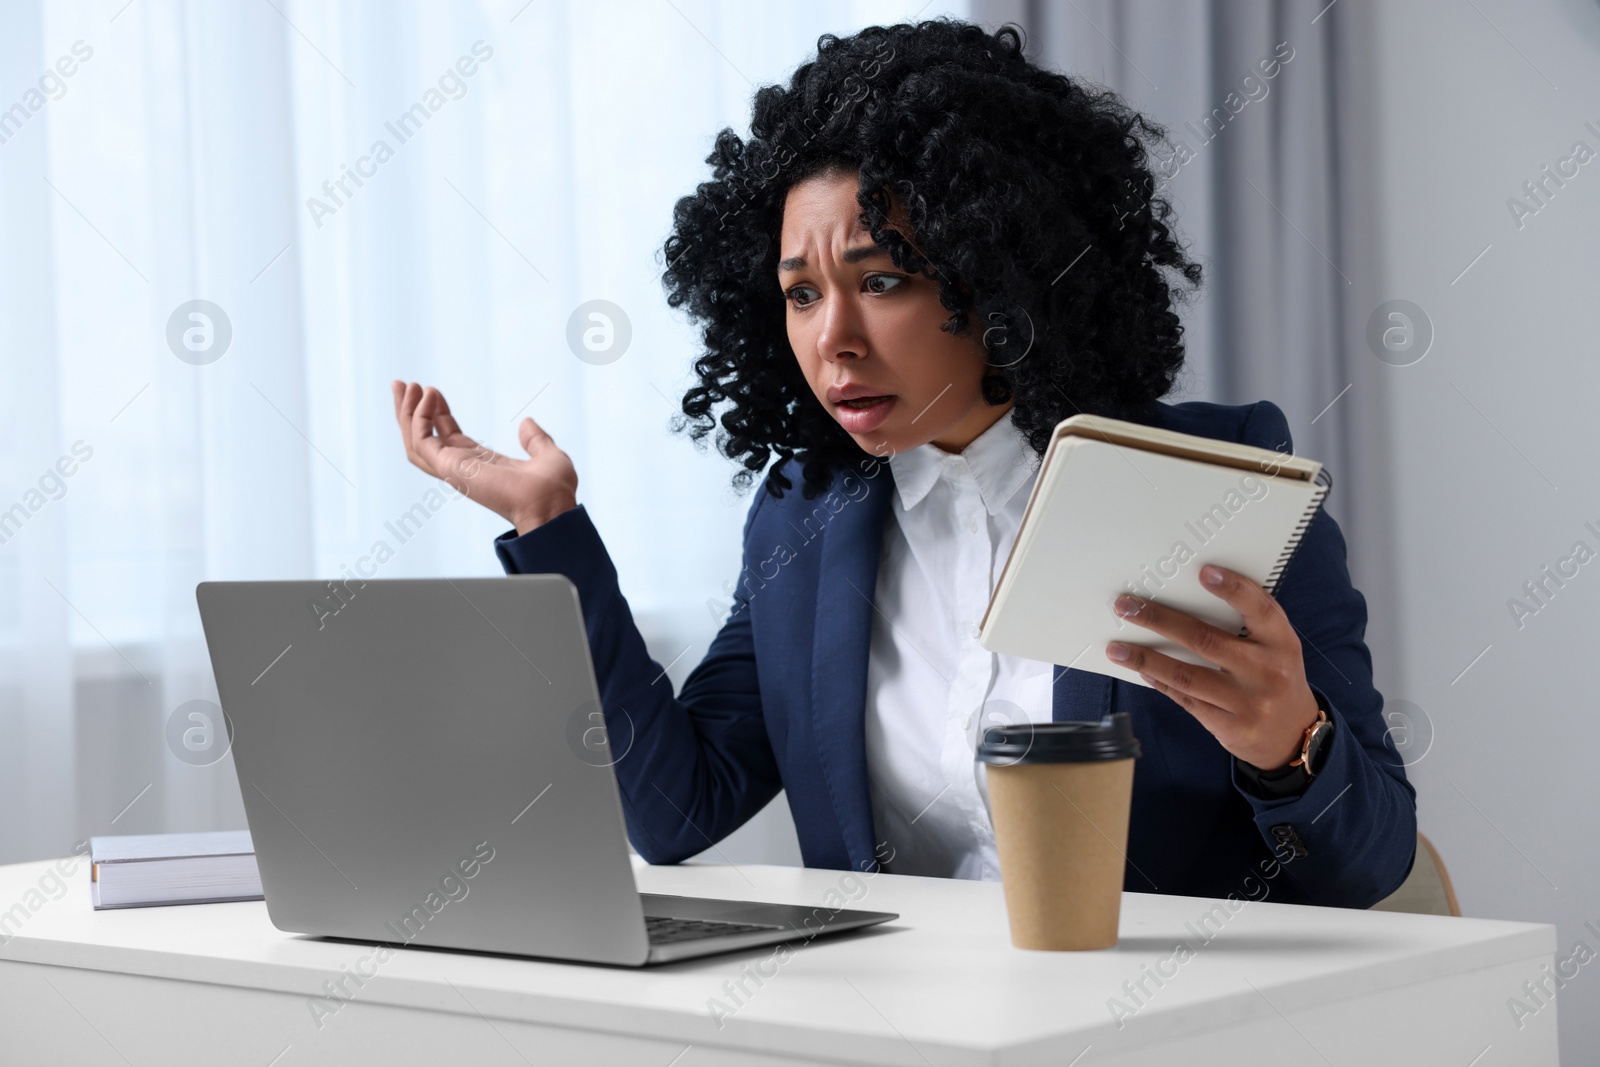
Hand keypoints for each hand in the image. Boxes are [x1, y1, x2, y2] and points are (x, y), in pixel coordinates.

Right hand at [391, 381, 577, 533]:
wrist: (551, 505)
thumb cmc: (553, 490)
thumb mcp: (546, 454)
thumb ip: (535, 439)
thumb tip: (527, 422)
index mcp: (480, 464)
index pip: (448, 436)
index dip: (435, 413)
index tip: (429, 389)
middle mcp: (462, 468)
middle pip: (423, 438)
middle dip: (409, 411)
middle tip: (400, 384)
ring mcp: (454, 470)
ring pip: (415, 441)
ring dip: (406, 413)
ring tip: (405, 386)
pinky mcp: (450, 469)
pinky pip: (422, 442)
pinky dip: (419, 419)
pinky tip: (427, 396)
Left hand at [1103, 564, 1320, 771]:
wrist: (1295, 735)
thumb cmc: (1275, 676)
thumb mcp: (1276, 647)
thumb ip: (1249, 623)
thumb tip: (1190, 592)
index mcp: (1281, 643)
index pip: (1260, 610)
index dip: (1234, 589)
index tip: (1203, 572)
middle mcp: (1266, 672)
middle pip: (1205, 640)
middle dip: (1160, 620)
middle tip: (1126, 605)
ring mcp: (1247, 702)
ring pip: (1186, 675)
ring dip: (1146, 658)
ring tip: (1116, 647)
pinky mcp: (1229, 727)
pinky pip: (1185, 699)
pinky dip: (1159, 681)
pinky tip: (1140, 667)